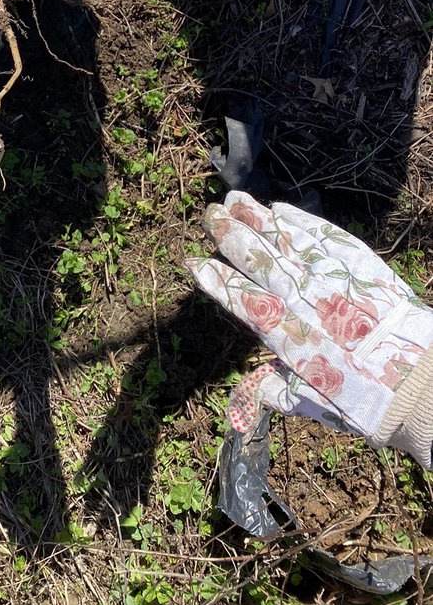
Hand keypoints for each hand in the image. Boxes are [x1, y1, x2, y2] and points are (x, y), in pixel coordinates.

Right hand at [189, 192, 432, 466]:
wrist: (426, 387)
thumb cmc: (370, 403)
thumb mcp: (316, 406)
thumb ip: (274, 392)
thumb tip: (237, 402)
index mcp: (292, 340)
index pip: (246, 303)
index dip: (218, 282)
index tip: (194, 262)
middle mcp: (309, 305)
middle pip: (262, 262)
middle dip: (232, 236)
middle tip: (211, 214)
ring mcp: (336, 282)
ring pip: (289, 242)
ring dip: (259, 218)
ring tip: (236, 199)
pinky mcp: (362, 268)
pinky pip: (326, 237)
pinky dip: (300, 221)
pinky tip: (281, 209)